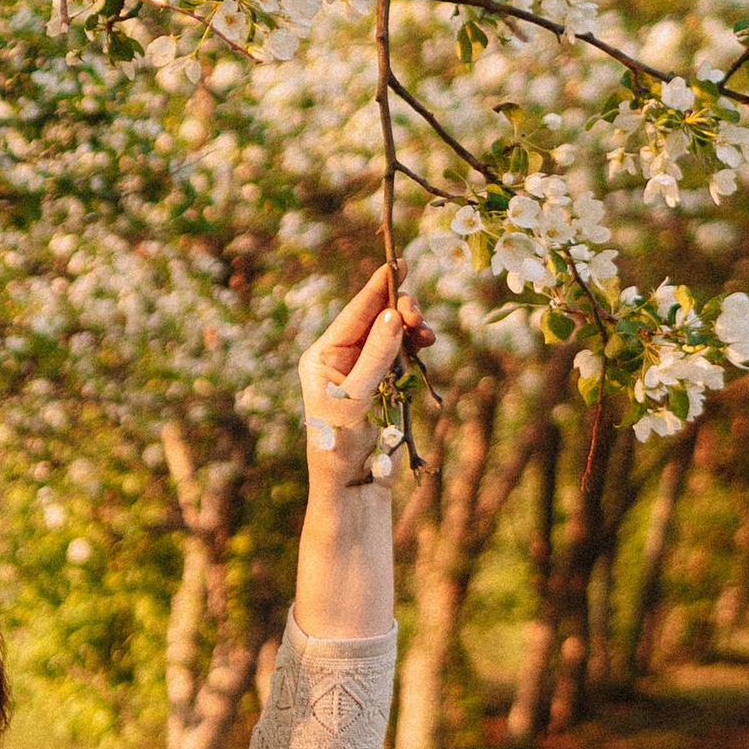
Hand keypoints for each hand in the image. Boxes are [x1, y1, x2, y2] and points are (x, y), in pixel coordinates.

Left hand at [299, 265, 427, 488]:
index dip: (377, 287)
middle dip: (400, 311)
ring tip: (425, 335)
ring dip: (411, 329)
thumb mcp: (352, 398)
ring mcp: (366, 370)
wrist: (350, 487)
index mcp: (322, 355)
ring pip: (395, 335)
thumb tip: (392, 316)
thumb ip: (375, 357)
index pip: (354, 313)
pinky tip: (426, 346)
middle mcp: (342, 358)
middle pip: (377, 319)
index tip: (397, 261)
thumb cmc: (338, 445)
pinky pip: (405, 356)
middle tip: (417, 318)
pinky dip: (416, 348)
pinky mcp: (386, 386)